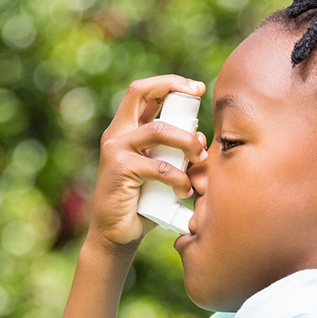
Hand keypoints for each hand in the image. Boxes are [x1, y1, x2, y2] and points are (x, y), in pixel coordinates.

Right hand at [88, 75, 208, 250]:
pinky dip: (178, 178)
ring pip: (159, 129)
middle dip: (173, 87)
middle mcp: (117, 134)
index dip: (170, 83)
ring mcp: (115, 149)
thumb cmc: (143, 203)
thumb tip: (201, 136)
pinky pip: (158, 166)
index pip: (144, 92)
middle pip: (140, 92)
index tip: (197, 88)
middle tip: (198, 95)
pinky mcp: (120, 169)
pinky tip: (184, 191)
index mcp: (126, 130)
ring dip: (187, 141)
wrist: (117, 234)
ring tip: (200, 157)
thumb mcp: (162, 171)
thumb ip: (175, 152)